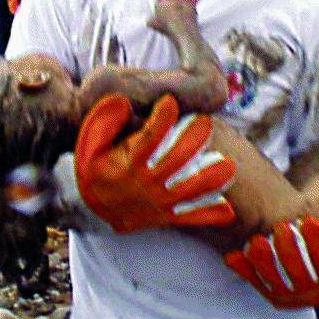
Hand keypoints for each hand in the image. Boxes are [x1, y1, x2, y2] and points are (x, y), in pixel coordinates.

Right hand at [74, 93, 235, 232]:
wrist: (92, 208)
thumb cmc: (95, 168)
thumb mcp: (89, 143)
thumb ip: (104, 121)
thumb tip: (123, 102)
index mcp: (130, 162)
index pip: (149, 137)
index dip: (161, 118)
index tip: (170, 101)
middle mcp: (148, 182)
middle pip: (177, 159)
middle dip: (194, 139)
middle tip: (206, 122)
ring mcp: (160, 200)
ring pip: (190, 189)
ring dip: (211, 178)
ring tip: (229, 165)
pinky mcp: (167, 215)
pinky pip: (191, 217)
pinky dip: (210, 215)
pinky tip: (228, 209)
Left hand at [224, 216, 318, 308]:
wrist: (313, 245)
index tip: (312, 219)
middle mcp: (316, 296)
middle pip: (301, 278)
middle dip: (291, 252)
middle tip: (282, 227)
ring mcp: (291, 297)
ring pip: (275, 284)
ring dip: (264, 263)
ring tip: (257, 240)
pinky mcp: (270, 292)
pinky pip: (256, 282)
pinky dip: (243, 269)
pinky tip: (233, 254)